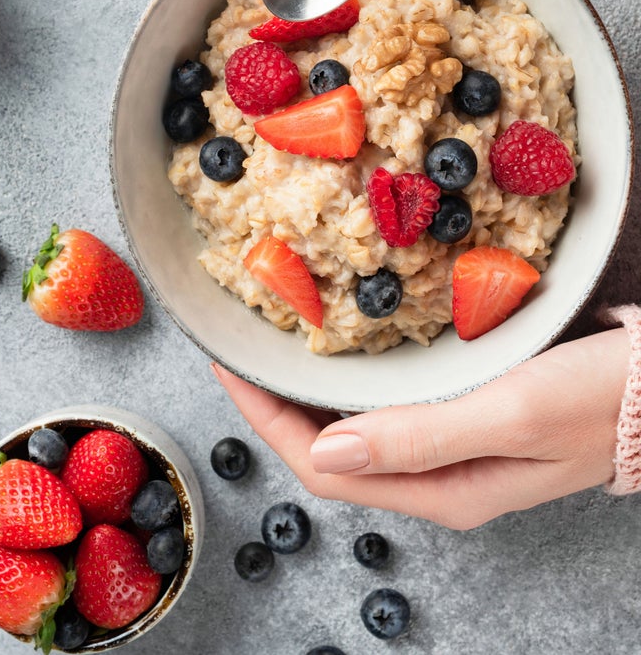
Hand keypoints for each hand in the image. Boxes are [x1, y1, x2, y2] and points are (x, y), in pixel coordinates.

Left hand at [213, 326, 628, 528]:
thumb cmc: (601, 399)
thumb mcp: (514, 413)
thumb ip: (421, 437)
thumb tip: (328, 447)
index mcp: (441, 488)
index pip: (323, 466)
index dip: (267, 419)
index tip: (231, 365)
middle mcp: (436, 476)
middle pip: (329, 451)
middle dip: (277, 406)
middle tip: (243, 349)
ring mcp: (450, 447)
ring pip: (355, 429)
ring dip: (311, 393)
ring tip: (276, 345)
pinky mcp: (465, 416)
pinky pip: (388, 406)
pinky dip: (353, 380)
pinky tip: (343, 348)